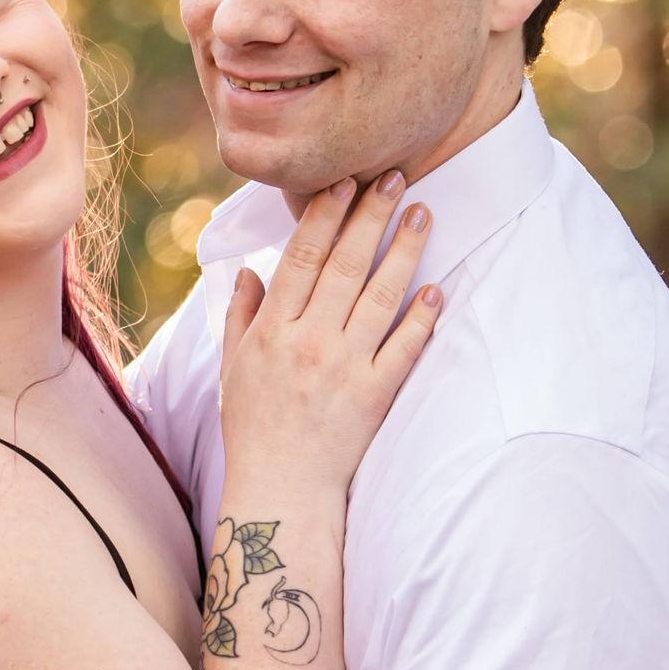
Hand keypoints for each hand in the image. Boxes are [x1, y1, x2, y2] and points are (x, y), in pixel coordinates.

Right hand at [217, 170, 438, 493]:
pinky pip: (404, 348)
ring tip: (423, 214)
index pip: (301, 258)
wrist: (281, 492)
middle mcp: (308, 342)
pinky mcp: (374, 396)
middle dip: (371, 216)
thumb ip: (239, 316)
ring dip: (404, 251)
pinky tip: (436, 288)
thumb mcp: (232, 370)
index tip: (343, 181)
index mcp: (271, 330)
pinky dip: (421, 317)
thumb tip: (248, 270)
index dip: (324, 216)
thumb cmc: (253, 429)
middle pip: (346, 265)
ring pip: (380, 296)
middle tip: (396, 177)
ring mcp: (344, 368)